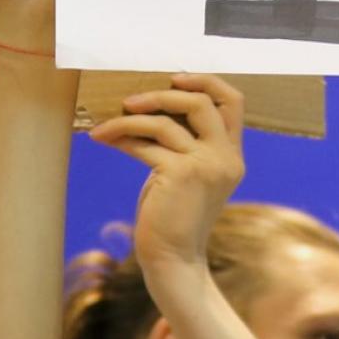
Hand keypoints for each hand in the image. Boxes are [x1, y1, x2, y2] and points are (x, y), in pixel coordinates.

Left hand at [91, 75, 246, 277]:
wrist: (172, 258)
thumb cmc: (172, 216)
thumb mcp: (187, 174)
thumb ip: (185, 142)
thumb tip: (151, 105)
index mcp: (232, 155)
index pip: (234, 102)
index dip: (206, 82)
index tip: (174, 79)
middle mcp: (226, 157)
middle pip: (202, 101)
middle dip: (162, 94)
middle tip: (131, 101)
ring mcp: (206, 165)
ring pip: (166, 121)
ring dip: (130, 119)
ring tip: (107, 125)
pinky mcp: (181, 174)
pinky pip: (147, 142)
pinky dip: (122, 136)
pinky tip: (105, 139)